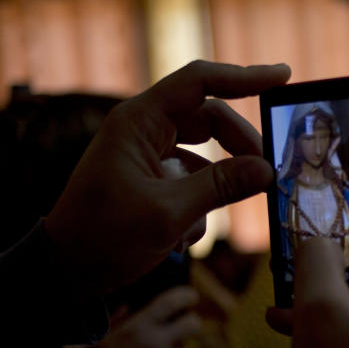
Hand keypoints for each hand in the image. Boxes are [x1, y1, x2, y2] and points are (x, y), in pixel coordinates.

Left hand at [44, 61, 290, 294]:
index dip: (244, 76)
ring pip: (204, 156)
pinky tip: (180, 238)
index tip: (283, 76)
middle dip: (238, 148)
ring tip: (200, 223)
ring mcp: (147, 155)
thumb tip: (267, 170)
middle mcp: (144, 130)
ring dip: (214, 189)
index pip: (199, 81)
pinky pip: (191, 181)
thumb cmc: (103, 237)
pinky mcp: (151, 181)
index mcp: (138, 122)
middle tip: (265, 175)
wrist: (65, 271)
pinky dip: (197, 208)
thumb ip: (220, 188)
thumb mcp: (168, 213)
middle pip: (210, 119)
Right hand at [100, 286, 201, 347]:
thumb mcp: (101, 332)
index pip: (171, 303)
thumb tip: (128, 305)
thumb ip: (117, 317)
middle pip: (192, 325)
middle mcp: (154, 345)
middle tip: (187, 321)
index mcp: (137, 327)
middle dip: (191, 321)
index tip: (191, 296)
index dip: (185, 296)